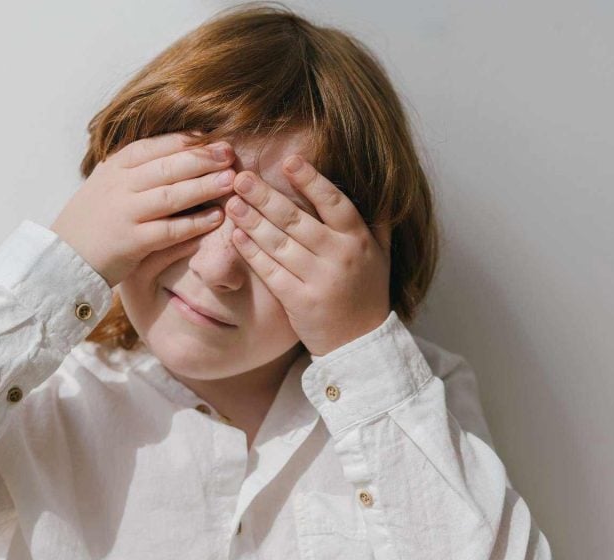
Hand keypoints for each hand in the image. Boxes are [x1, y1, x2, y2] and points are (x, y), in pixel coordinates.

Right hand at [51, 132, 235, 287]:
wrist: (62, 259)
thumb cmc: (92, 221)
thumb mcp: (107, 184)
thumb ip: (135, 169)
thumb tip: (176, 150)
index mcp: (115, 167)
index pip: (155, 146)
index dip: (187, 141)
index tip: (214, 137)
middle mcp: (119, 186)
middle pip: (168, 166)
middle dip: (202, 159)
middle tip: (229, 154)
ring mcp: (124, 214)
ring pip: (171, 195)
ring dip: (204, 187)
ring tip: (230, 181)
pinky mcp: (131, 243)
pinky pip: (169, 231)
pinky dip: (194, 224)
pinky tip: (216, 218)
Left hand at [224, 155, 392, 356]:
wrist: (360, 345)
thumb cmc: (367, 294)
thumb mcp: (381, 256)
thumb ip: (377, 222)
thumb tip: (379, 188)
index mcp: (358, 240)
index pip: (334, 202)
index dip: (311, 180)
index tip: (289, 160)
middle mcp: (340, 257)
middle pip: (297, 220)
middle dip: (266, 196)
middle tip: (242, 177)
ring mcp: (318, 280)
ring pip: (280, 244)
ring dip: (252, 221)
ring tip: (233, 202)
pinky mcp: (299, 302)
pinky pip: (271, 272)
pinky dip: (252, 253)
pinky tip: (236, 236)